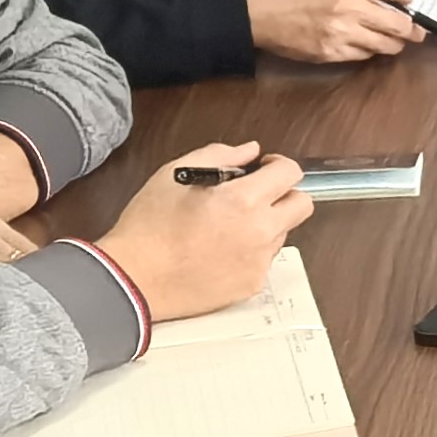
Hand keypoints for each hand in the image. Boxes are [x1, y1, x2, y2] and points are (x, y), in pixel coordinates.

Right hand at [89, 141, 305, 320]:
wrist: (134, 278)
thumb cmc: (148, 227)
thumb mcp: (175, 174)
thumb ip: (219, 155)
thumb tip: (248, 151)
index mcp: (242, 200)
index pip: (290, 173)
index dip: (279, 165)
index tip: (264, 169)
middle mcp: (259, 232)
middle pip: (302, 205)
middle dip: (284, 194)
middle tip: (257, 195)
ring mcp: (258, 261)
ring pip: (283, 233)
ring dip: (266, 223)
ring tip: (228, 225)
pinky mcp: (251, 285)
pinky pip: (264, 260)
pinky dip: (251, 251)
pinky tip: (221, 249)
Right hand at [242, 0, 419, 63]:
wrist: (257, 10)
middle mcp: (349, 7)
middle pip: (400, 24)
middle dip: (413, 29)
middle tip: (417, 31)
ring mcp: (341, 33)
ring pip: (386, 46)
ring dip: (393, 44)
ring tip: (392, 40)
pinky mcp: (331, 53)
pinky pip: (362, 56)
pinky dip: (368, 51)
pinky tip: (363, 45)